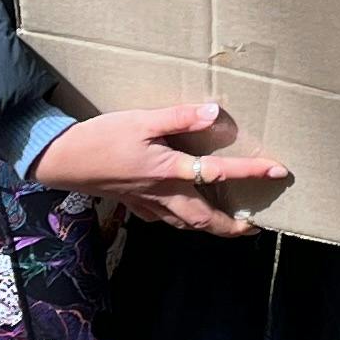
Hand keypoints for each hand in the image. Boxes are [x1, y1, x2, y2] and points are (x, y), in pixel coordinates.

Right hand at [31, 102, 272, 234]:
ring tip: (228, 225)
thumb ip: (179, 117)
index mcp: (169, 171)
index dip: (250, 172)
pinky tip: (184, 214)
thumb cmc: (101, 138)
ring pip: (186, 224)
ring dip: (210, 227)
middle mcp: (163, 194)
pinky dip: (183, 221)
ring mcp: (148, 204)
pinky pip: (166, 220)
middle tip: (254, 227)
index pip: (219, 173)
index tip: (278, 171)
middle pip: (205, 219)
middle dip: (232, 227)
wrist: (62, 161)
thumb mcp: (141, 120)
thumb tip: (214, 112)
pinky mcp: (134, 205)